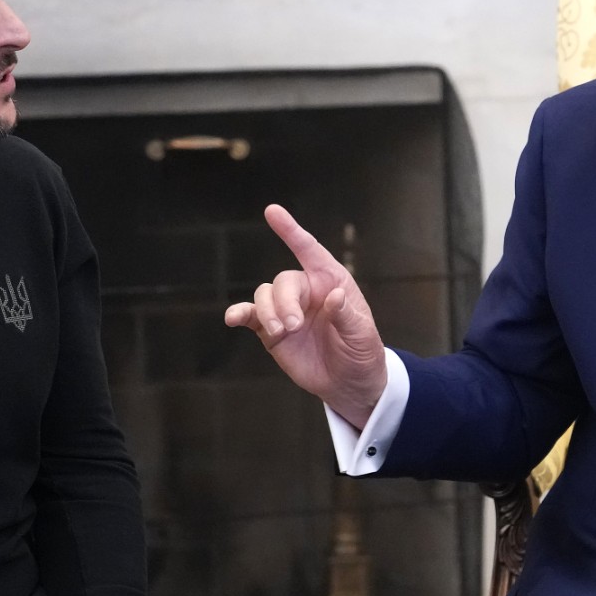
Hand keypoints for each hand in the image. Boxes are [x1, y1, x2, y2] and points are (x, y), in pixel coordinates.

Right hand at [222, 204, 387, 428]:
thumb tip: (334, 296)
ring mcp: (286, 310)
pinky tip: (232, 318)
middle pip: (283, 281)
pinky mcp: (271, 330)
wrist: (349, 384)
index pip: (309, 250)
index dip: (290, 231)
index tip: (272, 211)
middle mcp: (306, 291)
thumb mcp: (363, 335)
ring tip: (282, 333)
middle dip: (284, 301)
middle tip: (292, 326)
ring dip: (268, 312)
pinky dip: (239, 314)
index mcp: (331, 282)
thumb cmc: (361, 352)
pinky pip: (250, 316)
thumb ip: (347, 315)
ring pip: (265, 295)